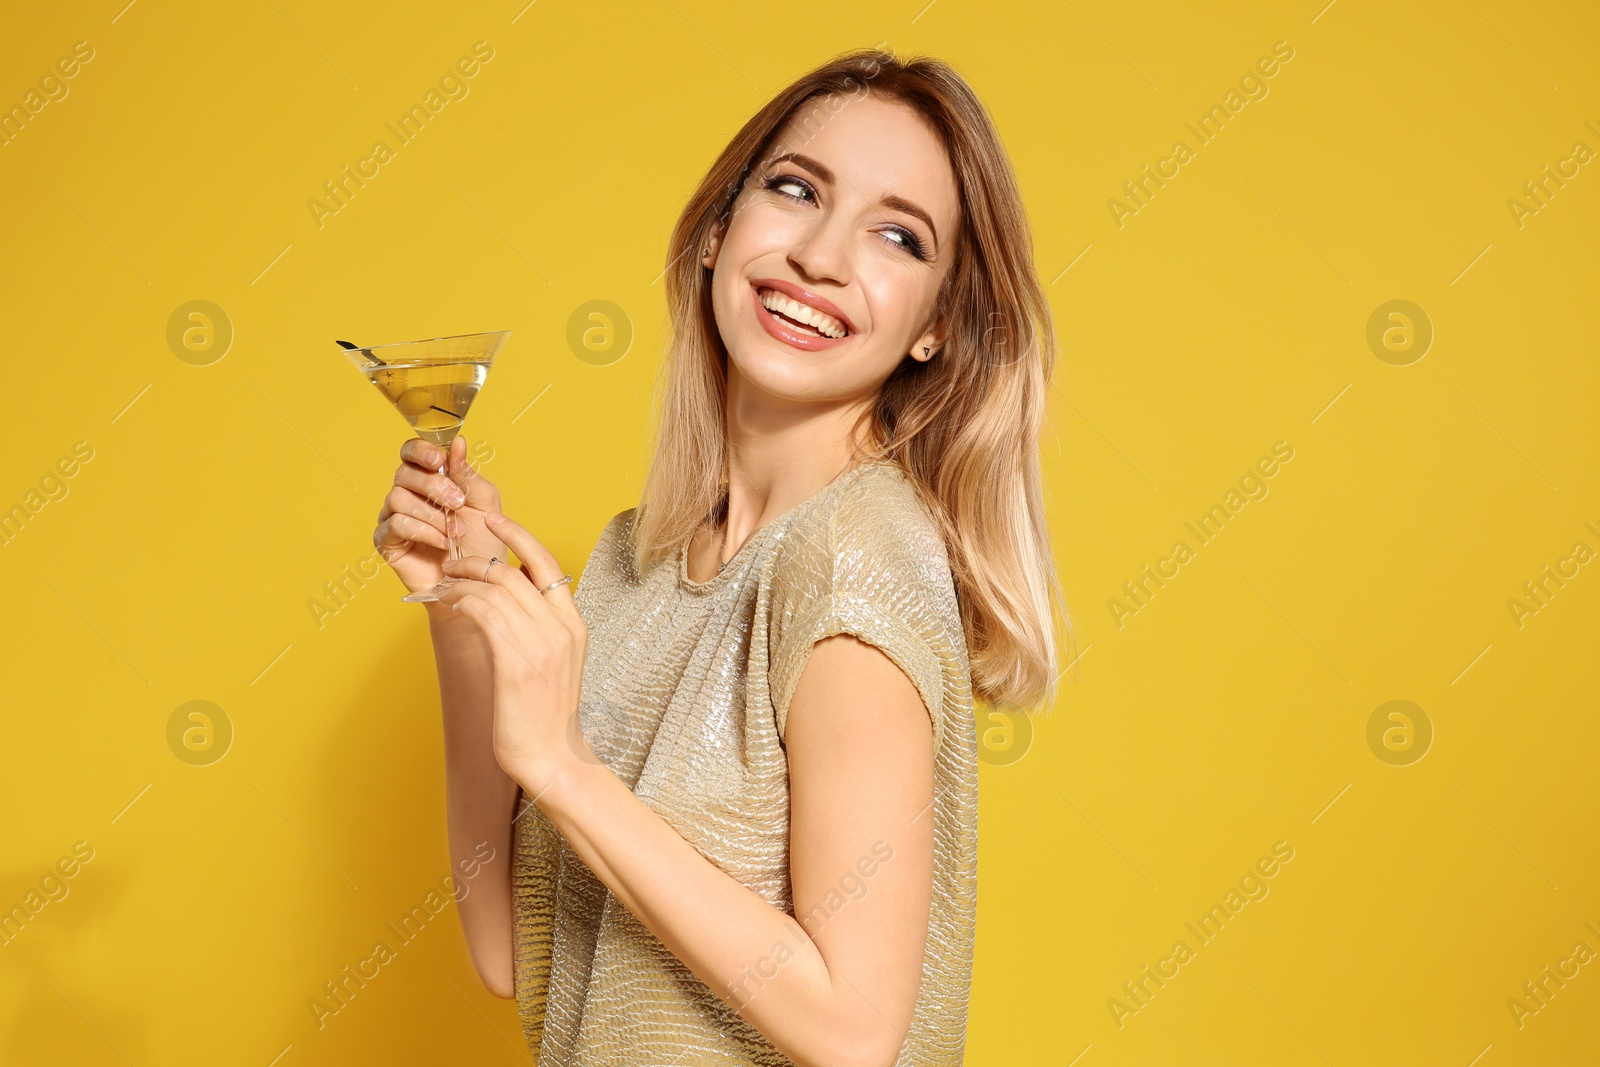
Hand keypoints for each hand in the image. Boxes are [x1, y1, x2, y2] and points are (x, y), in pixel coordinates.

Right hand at [373, 436, 505, 596]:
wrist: (476, 583)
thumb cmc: (482, 545)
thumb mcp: (484, 504)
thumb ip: (468, 474)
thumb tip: (457, 443)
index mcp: (429, 480)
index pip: (411, 452)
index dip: (420, 451)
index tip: (438, 459)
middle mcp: (407, 495)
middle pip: (404, 473)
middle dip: (433, 485)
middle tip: (457, 503)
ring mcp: (393, 518)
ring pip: (398, 498)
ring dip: (432, 513)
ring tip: (455, 531)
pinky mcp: (387, 542)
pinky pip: (396, 524)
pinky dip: (423, 531)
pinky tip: (443, 543)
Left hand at [438, 512, 591, 797]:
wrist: (553, 759)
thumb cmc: (547, 715)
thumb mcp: (556, 662)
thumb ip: (541, 628)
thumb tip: (511, 599)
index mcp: (574, 625)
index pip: (547, 563)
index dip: (519, 535)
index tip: (494, 520)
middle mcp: (561, 629)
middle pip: (514, 571)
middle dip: (476, 558)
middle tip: (451, 561)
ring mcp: (541, 646)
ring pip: (495, 588)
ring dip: (462, 579)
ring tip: (444, 584)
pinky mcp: (516, 664)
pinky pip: (484, 613)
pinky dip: (462, 600)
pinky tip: (450, 604)